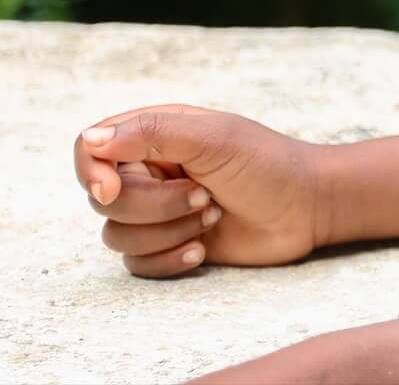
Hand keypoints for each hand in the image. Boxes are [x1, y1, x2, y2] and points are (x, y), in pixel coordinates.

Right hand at [73, 105, 324, 277]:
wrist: (309, 206)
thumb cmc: (268, 163)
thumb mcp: (214, 138)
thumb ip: (152, 133)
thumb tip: (90, 139)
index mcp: (154, 134)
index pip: (88, 149)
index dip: (91, 172)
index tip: (112, 189)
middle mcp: (150, 171)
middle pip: (105, 200)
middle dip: (155, 205)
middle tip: (205, 195)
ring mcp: (158, 210)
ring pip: (117, 235)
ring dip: (167, 231)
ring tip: (213, 214)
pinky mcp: (170, 244)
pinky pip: (137, 264)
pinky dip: (168, 260)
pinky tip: (203, 248)